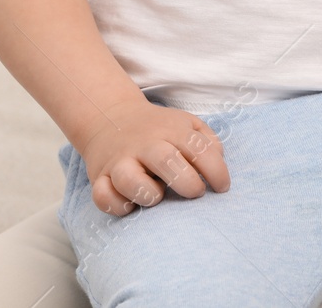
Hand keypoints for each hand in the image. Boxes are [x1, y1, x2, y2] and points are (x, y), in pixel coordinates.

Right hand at [75, 98, 230, 215]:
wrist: (111, 117)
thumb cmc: (158, 130)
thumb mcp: (187, 125)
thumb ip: (208, 142)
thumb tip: (218, 164)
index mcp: (171, 131)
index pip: (199, 149)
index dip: (216, 171)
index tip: (222, 187)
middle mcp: (144, 144)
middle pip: (166, 160)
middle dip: (186, 182)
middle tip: (195, 192)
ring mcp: (119, 160)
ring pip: (129, 180)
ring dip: (148, 193)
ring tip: (157, 195)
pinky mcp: (99, 177)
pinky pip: (102, 196)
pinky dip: (117, 205)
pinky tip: (131, 204)